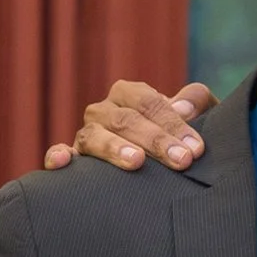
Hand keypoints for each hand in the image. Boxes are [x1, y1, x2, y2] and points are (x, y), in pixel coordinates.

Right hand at [42, 81, 214, 172]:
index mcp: (130, 94)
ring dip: (114, 148)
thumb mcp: (198, 115)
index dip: (174, 124)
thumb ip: (197, 100)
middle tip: (181, 161)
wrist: (162, 163)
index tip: (196, 149)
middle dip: (156, 141)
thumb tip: (183, 108)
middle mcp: (104, 111)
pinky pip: (58, 155)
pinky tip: (63, 163)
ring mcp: (87, 134)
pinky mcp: (75, 159)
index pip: (150, 103)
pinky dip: (58, 156)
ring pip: (93, 137)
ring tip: (136, 161)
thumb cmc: (181, 137)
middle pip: (125, 120)